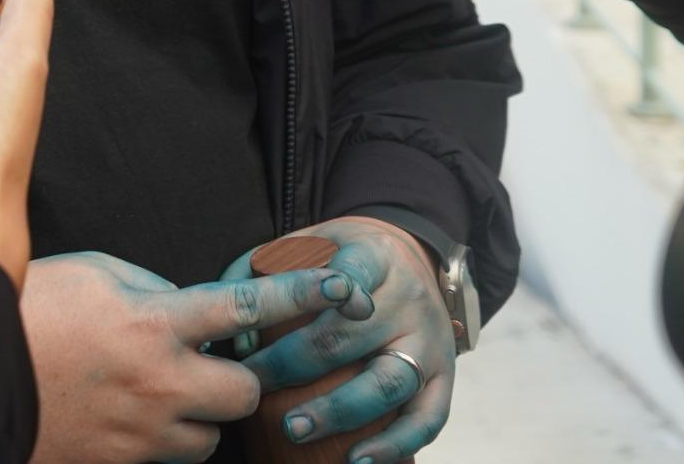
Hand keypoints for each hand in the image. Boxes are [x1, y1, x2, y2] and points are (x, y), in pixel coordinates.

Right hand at [22, 251, 361, 463]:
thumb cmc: (28, 311)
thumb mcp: (93, 273)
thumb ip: (151, 288)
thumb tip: (186, 308)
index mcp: (153, 323)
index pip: (245, 308)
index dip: (299, 294)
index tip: (340, 286)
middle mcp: (159, 384)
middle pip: (244, 393)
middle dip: (237, 378)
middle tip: (209, 361)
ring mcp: (141, 434)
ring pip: (209, 437)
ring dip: (198, 415)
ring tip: (157, 391)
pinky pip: (167, 459)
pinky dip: (162, 440)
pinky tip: (129, 416)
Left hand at [232, 217, 457, 460]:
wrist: (412, 257)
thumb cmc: (343, 258)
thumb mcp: (307, 241)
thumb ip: (262, 269)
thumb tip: (237, 333)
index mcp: (373, 257)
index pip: (347, 275)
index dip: (308, 300)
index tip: (264, 328)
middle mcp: (408, 299)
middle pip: (351, 336)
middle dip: (294, 367)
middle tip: (251, 388)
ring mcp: (431, 340)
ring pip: (390, 381)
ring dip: (339, 411)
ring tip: (294, 430)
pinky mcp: (446, 377)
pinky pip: (429, 418)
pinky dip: (395, 445)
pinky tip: (357, 461)